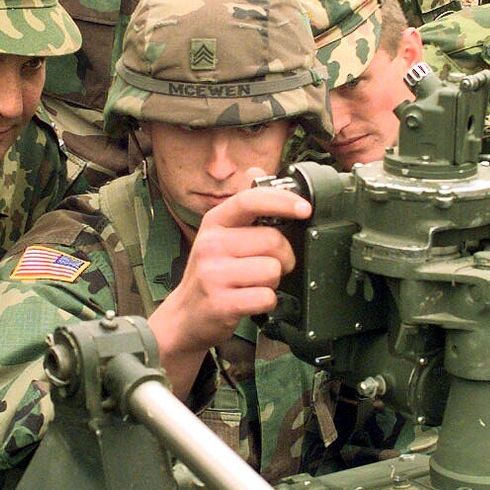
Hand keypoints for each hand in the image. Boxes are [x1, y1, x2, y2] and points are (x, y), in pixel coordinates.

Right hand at [148, 183, 310, 396]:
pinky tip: (249, 302)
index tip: (304, 208)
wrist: (185, 317)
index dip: (283, 201)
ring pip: (273, 270)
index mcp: (214, 223)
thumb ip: (243, 209)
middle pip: (273, 240)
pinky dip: (266, 303)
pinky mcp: (221, 302)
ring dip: (272, 282)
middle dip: (282, 257)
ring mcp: (214, 274)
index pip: (251, 200)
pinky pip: (267, 297)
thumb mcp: (219, 236)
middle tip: (267, 267)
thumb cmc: (210, 275)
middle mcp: (211, 245)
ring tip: (252, 285)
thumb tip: (256, 171)